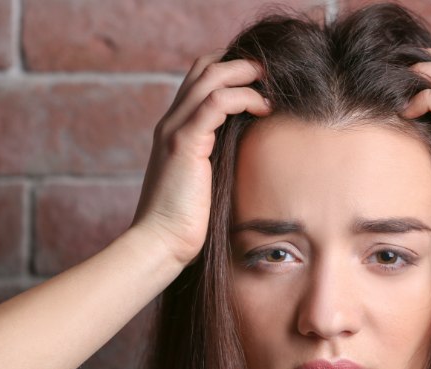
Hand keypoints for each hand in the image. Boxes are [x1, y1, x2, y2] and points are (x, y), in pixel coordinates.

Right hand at [131, 55, 271, 267]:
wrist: (160, 242)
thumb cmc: (186, 222)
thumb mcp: (206, 184)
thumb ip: (218, 163)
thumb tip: (248, 158)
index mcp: (176, 131)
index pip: (199, 82)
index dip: (228, 71)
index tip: (260, 81)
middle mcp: (172, 123)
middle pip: (203, 69)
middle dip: (239, 63)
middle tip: (269, 72)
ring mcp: (175, 130)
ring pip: (209, 78)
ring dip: (244, 74)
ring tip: (270, 84)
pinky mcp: (184, 143)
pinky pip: (216, 103)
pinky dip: (243, 97)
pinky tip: (263, 108)